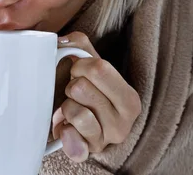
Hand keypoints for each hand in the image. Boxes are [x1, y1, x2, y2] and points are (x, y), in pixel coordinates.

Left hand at [52, 31, 141, 162]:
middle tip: (76, 94)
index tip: (79, 73)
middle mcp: (123, 122)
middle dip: (71, 86)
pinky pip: (70, 138)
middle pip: (81, 88)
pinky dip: (63, 130)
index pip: (98, 68)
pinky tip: (66, 127)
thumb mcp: (89, 66)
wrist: (80, 129)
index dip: (79, 66)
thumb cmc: (87, 94)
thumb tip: (63, 40)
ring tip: (71, 110)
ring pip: (74, 111)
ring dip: (66, 107)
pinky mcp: (87, 152)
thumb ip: (80, 46)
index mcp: (129, 98)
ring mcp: (106, 140)